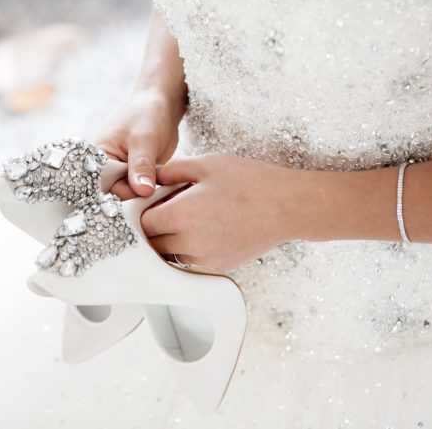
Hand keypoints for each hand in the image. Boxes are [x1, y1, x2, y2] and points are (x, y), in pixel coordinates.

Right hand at [94, 89, 182, 199]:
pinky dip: (151, 192)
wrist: (162, 107)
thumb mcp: (144, 140)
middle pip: (115, 194)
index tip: (142, 195)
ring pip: (130, 195)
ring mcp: (121, 173)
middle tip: (154, 193)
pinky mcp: (135, 176)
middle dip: (134, 197)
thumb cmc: (147, 115)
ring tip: (161, 188)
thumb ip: (141, 166)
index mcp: (97, 155)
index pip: (102, 185)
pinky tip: (163, 188)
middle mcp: (106, 167)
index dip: (120, 194)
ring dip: (144, 195)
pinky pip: (140, 191)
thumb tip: (142, 192)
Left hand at [140, 153, 307, 271]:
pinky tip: (208, 227)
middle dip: (156, 226)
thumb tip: (151, 179)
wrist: (287, 207)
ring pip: (170, 254)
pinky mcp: (218, 266)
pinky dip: (190, 247)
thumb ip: (172, 171)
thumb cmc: (250, 182)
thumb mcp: (207, 164)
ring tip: (192, 216)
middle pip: (153, 242)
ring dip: (171, 239)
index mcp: (181, 215)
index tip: (156, 200)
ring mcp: (204, 258)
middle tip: (172, 206)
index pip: (143, 222)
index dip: (146, 209)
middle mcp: (189, 242)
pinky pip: (191, 260)